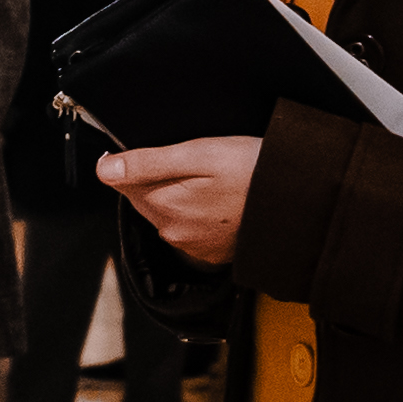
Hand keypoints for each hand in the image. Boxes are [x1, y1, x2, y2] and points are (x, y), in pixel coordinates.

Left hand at [97, 135, 259, 268]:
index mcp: (165, 206)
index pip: (124, 183)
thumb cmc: (251, 171)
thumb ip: (147, 163)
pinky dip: (199, 213)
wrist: (297, 201)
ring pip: (169, 213)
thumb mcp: (198, 154)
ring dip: (178, 195)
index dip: (132, 161)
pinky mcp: (214, 252)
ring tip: (209, 178)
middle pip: (145, 198)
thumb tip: (105, 170)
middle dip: (157, 178)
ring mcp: (195, 246)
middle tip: (191, 160)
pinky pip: (192, 229)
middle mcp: (174, 232)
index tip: (152, 149)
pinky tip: (220, 198)